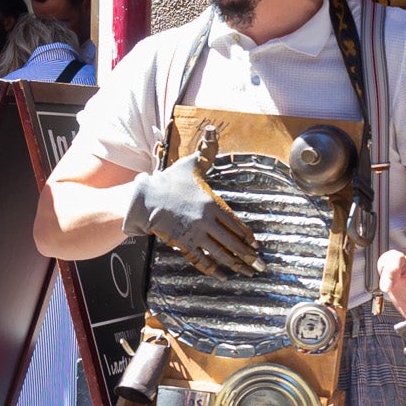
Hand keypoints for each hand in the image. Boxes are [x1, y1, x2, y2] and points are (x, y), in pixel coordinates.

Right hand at [128, 154, 261, 275]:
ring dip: (235, 265)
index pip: (236, 224)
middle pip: (232, 242)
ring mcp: (194, 234)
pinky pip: (201, 259)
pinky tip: (223, 276)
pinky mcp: (182, 243)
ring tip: (248, 273)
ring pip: (219, 253)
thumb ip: (206, 151)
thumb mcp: (191, 163)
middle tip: (261, 267)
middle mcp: (206, 221)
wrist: (144, 197)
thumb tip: (211, 129)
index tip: (257, 246)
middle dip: (248, 257)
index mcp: (212, 204)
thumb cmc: (169, 180)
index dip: (247, 237)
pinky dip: (213, 269)